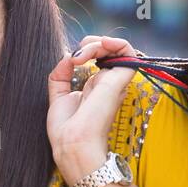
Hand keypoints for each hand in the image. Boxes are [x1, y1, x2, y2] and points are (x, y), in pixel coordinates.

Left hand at [47, 35, 138, 185]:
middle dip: (90, 43)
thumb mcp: (58, 96)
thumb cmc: (67, 129)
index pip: (98, 58)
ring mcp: (114, 81)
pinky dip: (116, 43)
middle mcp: (107, 83)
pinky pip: (129, 52)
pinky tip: (98, 46)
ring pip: (117, 48)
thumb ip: (61, 74)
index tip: (70, 59)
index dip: (86, 50)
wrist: (73, 143)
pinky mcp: (119, 80)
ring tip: (83, 53)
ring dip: (98, 42)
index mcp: (95, 87)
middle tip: (76, 56)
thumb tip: (67, 55)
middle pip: (107, 50)